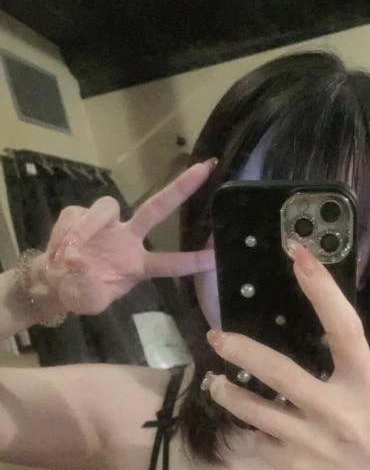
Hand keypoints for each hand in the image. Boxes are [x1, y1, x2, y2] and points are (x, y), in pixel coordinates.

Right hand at [37, 160, 216, 314]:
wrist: (53, 280)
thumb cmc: (81, 292)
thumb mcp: (90, 300)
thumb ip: (89, 287)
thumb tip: (80, 263)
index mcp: (138, 264)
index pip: (170, 263)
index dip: (192, 261)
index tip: (217, 256)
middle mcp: (129, 238)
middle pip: (157, 208)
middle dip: (181, 188)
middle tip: (203, 169)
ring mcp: (108, 224)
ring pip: (107, 208)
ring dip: (88, 228)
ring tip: (69, 255)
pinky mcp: (81, 213)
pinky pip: (76, 216)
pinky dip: (66, 234)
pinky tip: (58, 250)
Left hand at [204, 244, 369, 469]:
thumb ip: (344, 370)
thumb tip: (309, 333)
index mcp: (365, 385)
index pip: (345, 329)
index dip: (322, 290)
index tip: (298, 254)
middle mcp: (339, 411)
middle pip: (281, 373)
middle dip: (243, 351)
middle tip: (216, 337)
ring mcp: (314, 442)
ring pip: (256, 412)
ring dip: (228, 394)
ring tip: (214, 382)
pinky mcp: (295, 469)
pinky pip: (260, 442)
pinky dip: (254, 431)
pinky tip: (252, 427)